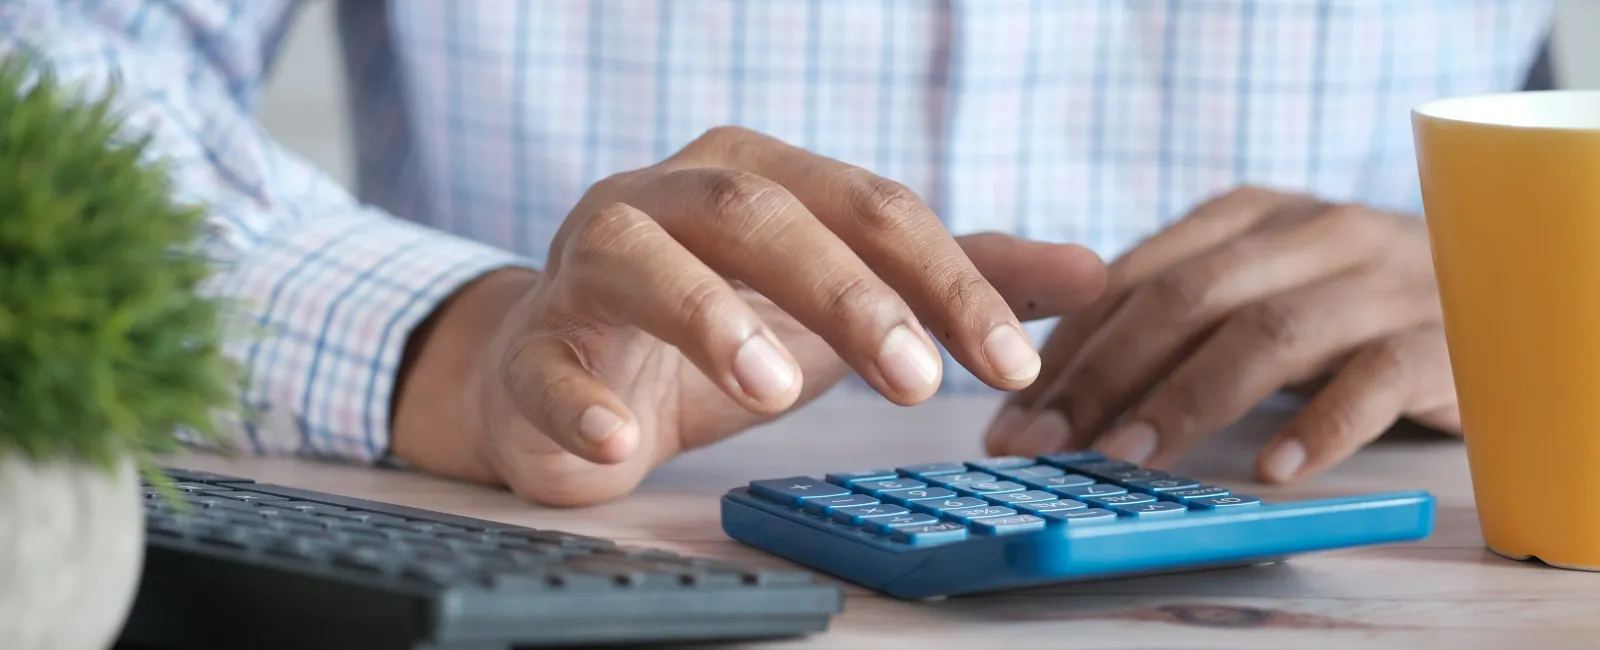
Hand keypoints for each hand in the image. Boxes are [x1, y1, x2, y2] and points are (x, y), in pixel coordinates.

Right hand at [391, 127, 1106, 505]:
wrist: (569, 371)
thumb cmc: (719, 325)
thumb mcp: (846, 300)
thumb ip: (956, 281)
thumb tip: (1094, 272)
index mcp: (760, 176)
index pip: (869, 207)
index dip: (946, 279)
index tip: (1011, 362)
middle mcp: (671, 197)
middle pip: (762, 213)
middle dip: (846, 292)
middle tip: (916, 380)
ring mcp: (591, 263)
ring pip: (644, 259)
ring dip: (710, 318)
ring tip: (775, 388)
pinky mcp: (534, 344)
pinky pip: (547, 363)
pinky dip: (581, 403)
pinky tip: (621, 443)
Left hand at [983, 186, 1458, 482]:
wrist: (1498, 285)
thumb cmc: (1343, 305)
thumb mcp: (1254, 288)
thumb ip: (1170, 317)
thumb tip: (1051, 386)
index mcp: (1248, 215)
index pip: (1134, 276)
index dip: (1066, 348)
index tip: (1014, 415)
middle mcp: (1311, 233)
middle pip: (1187, 299)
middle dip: (1102, 375)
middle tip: (1046, 443)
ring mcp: (1379, 281)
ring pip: (1268, 333)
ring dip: (1187, 399)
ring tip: (1129, 458)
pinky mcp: (1440, 339)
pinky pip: (1375, 380)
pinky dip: (1320, 426)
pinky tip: (1271, 470)